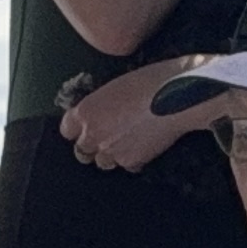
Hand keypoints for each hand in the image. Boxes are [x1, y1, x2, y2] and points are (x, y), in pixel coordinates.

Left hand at [60, 58, 216, 171]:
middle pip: (81, 151)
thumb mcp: (116, 86)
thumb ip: (101, 105)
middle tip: (107, 136)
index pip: (67, 130)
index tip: (85, 127)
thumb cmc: (150, 81)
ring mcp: (112, 151)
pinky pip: (126, 166)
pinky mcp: (132, 161)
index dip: (77, 129)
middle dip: (92, 146)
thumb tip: (100, 115)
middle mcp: (93, 134)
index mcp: (86, 111)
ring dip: (111, 155)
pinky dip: (133, 159)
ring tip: (127, 141)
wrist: (179, 95)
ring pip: (103, 162)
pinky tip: (143, 145)